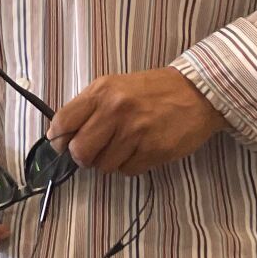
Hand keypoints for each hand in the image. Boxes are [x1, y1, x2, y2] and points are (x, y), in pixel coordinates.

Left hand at [49, 67, 227, 175]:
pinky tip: (142, 149)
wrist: (198, 92)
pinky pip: (127, 170)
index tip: (64, 145)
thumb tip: (64, 137)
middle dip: (84, 157)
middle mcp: (115, 110)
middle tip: (95, 152)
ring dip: (110, 161)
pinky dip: (131, 165)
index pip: (62, 123)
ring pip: (103, 165)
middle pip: (79, 152)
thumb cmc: (152, 91)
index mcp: (101, 91)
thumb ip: (89, 108)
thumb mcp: (115, 87)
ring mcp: (135, 132)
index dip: (59, 140)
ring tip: (125, 145)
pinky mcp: (153, 150)